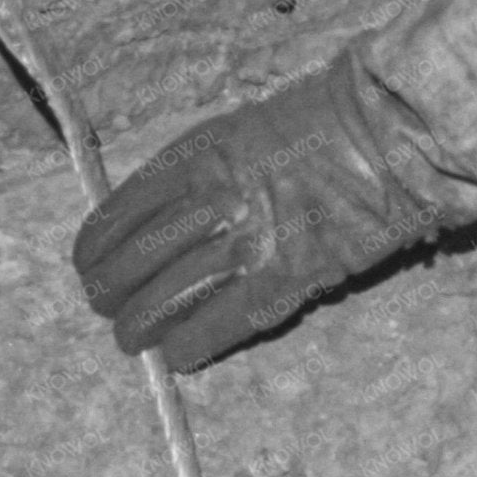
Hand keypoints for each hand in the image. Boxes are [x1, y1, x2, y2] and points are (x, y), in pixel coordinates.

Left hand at [71, 55, 443, 372]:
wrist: (389, 132)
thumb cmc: (325, 122)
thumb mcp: (245, 129)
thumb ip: (204, 170)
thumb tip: (164, 216)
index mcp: (200, 152)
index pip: (126, 206)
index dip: (99, 242)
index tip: (88, 260)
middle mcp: (214, 195)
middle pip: (138, 256)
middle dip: (111, 289)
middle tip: (104, 306)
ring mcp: (249, 238)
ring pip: (169, 295)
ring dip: (141, 324)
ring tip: (130, 338)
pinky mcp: (286, 276)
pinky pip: (223, 320)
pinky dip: (193, 342)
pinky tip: (177, 354)